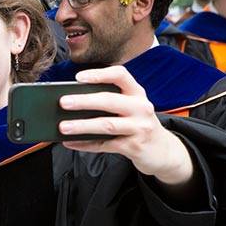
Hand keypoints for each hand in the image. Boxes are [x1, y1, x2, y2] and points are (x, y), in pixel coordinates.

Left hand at [58, 66, 193, 185]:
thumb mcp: (130, 108)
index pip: (120, 75)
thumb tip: (72, 101)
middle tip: (63, 102)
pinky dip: (85, 144)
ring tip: (63, 126)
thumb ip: (108, 102)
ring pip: (106, 125)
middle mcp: (141, 107)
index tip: (78, 77)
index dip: (99, 74)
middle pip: (109, 100)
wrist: (162, 151)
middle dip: (84, 101)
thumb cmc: (137, 124)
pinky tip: (70, 143)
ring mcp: (139, 128)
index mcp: (136, 93)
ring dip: (82, 125)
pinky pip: (105, 145)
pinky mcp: (134, 147)